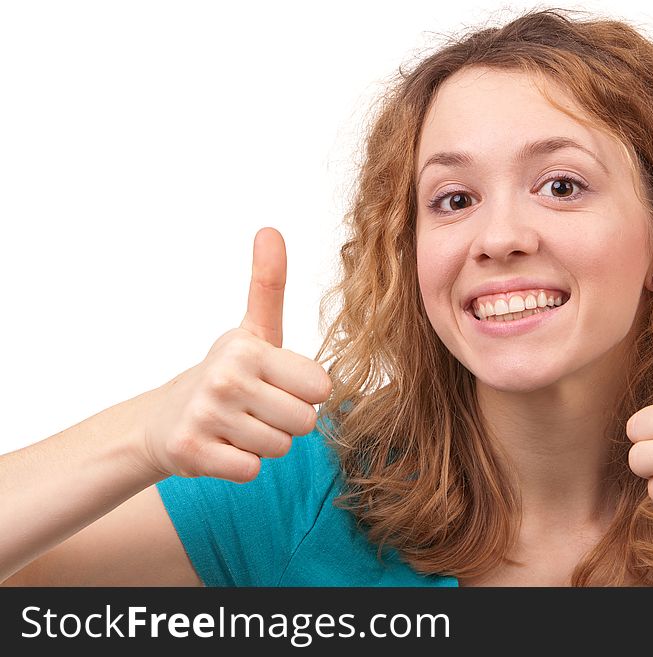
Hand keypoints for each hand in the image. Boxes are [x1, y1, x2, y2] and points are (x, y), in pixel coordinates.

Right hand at [141, 227, 332, 482]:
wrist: (165, 418)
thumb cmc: (228, 373)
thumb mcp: (253, 330)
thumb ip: (269, 284)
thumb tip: (270, 229)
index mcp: (249, 348)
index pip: (321, 388)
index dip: (304, 392)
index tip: (277, 383)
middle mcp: (225, 378)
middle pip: (304, 422)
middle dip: (286, 421)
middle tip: (256, 408)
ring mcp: (206, 416)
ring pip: (279, 448)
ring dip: (263, 443)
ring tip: (237, 425)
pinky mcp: (192, 452)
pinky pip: (251, 471)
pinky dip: (241, 465)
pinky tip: (222, 446)